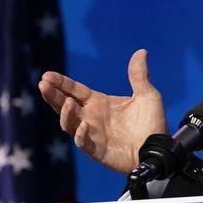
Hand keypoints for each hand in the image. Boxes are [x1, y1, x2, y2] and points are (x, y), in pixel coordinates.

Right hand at [39, 48, 167, 173]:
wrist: (159, 148)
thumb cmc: (152, 122)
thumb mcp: (147, 95)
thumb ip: (139, 75)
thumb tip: (141, 51)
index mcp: (100, 103)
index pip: (75, 90)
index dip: (61, 83)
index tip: (47, 75)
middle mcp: (91, 117)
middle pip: (65, 105)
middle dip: (53, 95)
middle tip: (43, 84)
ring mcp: (92, 135)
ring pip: (69, 124)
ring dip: (65, 114)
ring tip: (67, 102)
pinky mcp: (97, 151)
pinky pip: (83, 144)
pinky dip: (81, 135)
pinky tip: (83, 125)